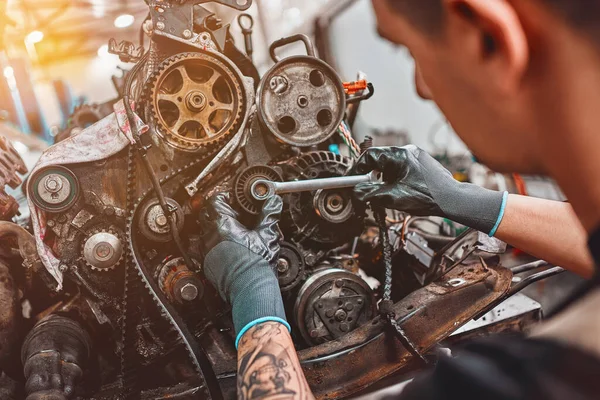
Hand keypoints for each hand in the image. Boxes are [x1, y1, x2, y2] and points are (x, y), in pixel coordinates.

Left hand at [201, 192, 281, 265]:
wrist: (250, 289)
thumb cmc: (257, 265)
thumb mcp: (268, 235)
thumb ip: (269, 215)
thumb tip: (273, 203)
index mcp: (223, 225)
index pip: (215, 201)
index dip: (225, 197)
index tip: (233, 200)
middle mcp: (210, 237)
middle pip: (206, 214)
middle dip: (218, 211)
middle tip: (233, 214)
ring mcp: (206, 251)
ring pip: (204, 232)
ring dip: (215, 228)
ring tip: (231, 230)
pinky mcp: (207, 264)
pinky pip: (205, 248)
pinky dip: (214, 244)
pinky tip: (228, 247)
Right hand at [352, 145, 506, 234]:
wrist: (453, 200)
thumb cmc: (429, 197)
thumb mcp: (393, 198)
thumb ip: (369, 194)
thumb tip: (355, 193)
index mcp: (399, 155)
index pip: (369, 156)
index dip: (357, 169)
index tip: (352, 181)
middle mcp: (407, 152)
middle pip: (379, 161)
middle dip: (371, 177)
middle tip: (367, 191)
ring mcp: (415, 157)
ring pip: (389, 166)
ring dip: (383, 180)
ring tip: (387, 194)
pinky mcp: (421, 164)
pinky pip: (400, 169)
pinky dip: (394, 180)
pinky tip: (399, 192)